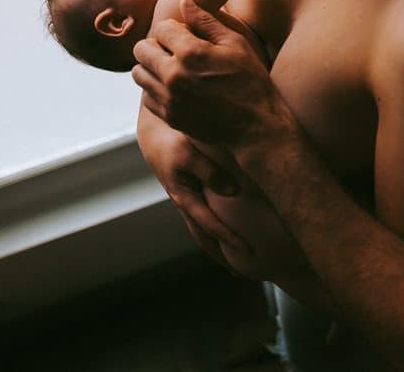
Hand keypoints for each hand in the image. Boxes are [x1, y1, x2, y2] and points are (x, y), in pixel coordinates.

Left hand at [132, 0, 300, 156]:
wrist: (256, 126)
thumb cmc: (251, 81)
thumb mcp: (236, 44)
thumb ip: (207, 21)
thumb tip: (184, 1)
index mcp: (191, 53)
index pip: (161, 28)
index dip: (174, 28)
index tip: (187, 35)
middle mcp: (174, 76)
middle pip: (141, 49)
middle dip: (156, 44)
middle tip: (175, 50)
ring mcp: (169, 98)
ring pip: (138, 73)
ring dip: (151, 66)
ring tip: (171, 68)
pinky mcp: (169, 116)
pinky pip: (146, 96)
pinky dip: (154, 89)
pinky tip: (174, 88)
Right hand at [136, 106, 248, 267]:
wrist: (154, 129)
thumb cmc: (170, 139)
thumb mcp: (188, 153)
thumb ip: (210, 171)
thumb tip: (233, 192)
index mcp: (184, 197)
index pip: (211, 226)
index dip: (230, 241)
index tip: (249, 254)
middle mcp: (185, 202)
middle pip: (204, 237)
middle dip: (222, 256)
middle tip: (241, 275)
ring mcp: (186, 197)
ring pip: (203, 229)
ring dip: (218, 246)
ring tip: (236, 262)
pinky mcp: (190, 189)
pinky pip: (204, 216)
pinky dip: (215, 229)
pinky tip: (227, 231)